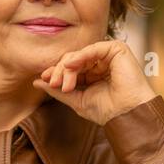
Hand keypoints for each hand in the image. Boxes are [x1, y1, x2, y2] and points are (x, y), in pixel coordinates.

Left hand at [32, 40, 157, 126]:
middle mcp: (101, 62)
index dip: (57, 72)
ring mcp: (109, 55)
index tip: (45, 79)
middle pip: (73, 59)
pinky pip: (93, 48)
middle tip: (54, 84)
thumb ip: (58, 90)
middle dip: (60, 71)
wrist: (127, 114)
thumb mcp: (77, 99)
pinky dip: (80, 56)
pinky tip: (71, 66)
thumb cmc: (107, 110)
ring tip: (65, 84)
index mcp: (93, 73)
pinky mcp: (117, 49)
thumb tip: (36, 81)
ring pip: (80, 54)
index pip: (70, 67)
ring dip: (68, 68)